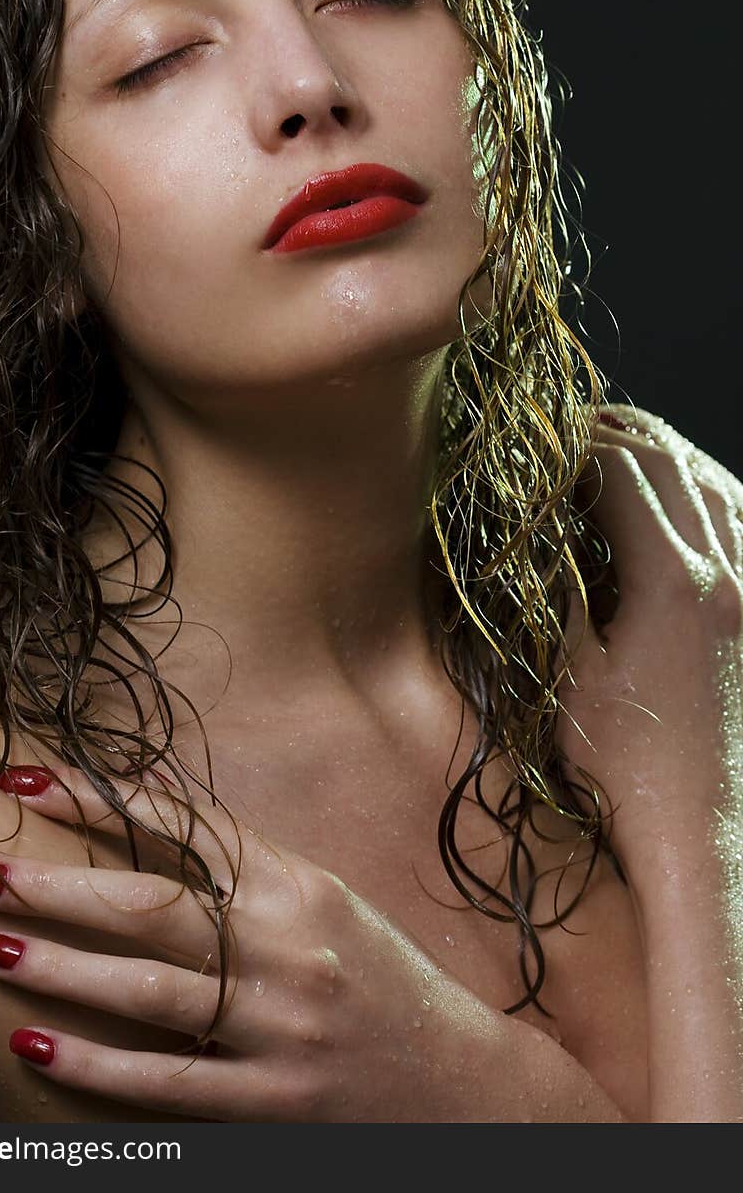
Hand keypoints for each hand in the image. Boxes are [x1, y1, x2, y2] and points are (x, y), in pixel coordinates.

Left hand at [0, 763, 527, 1121]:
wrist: (464, 1088)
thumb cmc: (385, 980)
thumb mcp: (326, 900)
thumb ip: (246, 861)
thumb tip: (153, 801)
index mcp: (302, 887)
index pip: (186, 829)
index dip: (102, 803)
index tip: (31, 786)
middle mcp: (289, 950)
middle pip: (151, 908)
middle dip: (56, 887)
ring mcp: (279, 1029)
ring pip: (148, 991)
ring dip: (59, 968)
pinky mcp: (272, 1104)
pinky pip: (166, 1082)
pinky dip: (96, 1065)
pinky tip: (37, 1046)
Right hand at [559, 404, 742, 857]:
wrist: (716, 838)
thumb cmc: (633, 772)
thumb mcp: (573, 681)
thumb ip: (559, 598)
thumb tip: (540, 536)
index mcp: (674, 584)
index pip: (624, 474)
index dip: (579, 444)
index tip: (545, 438)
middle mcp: (732, 575)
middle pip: (674, 465)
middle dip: (622, 433)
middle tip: (579, 425)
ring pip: (720, 486)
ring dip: (670, 454)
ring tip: (628, 442)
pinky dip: (712, 491)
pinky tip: (693, 493)